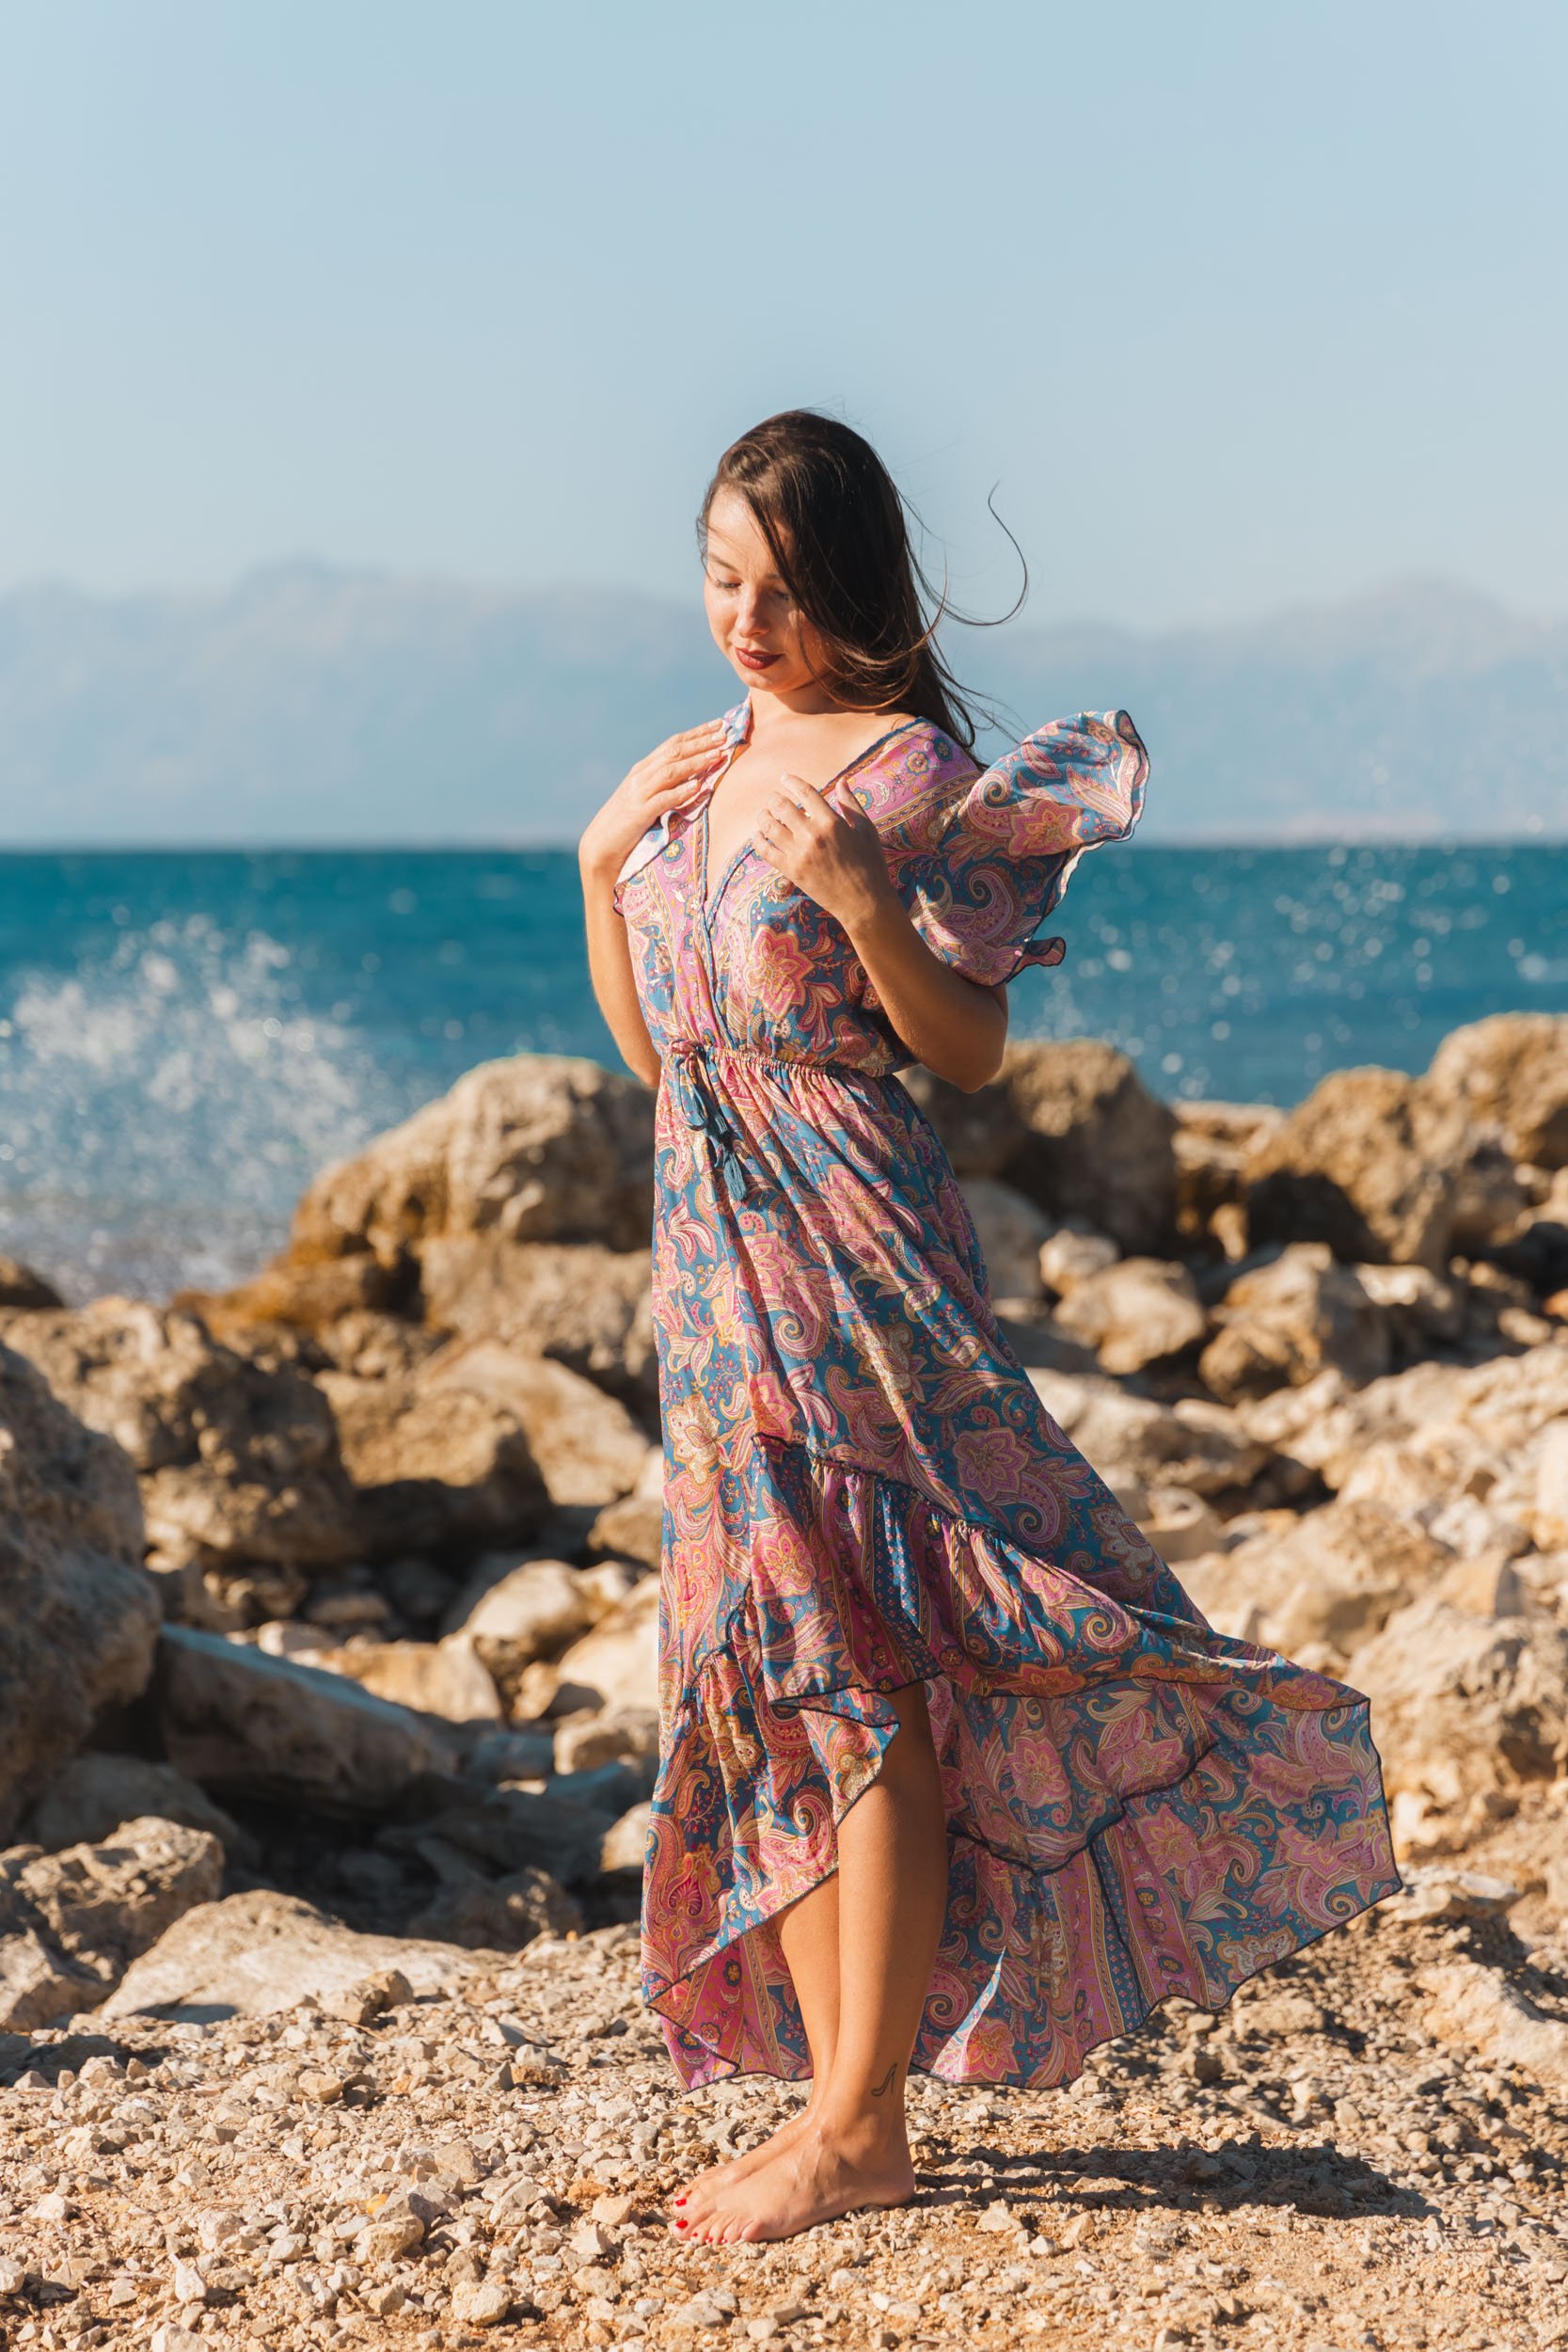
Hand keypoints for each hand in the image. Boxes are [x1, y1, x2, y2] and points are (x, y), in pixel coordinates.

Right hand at [578, 721, 728, 881]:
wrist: (600, 845)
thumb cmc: (627, 824)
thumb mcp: (646, 798)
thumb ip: (665, 785)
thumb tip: (695, 778)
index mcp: (643, 769)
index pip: (673, 744)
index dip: (697, 733)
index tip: (719, 724)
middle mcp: (641, 776)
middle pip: (675, 752)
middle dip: (702, 741)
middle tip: (725, 733)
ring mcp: (639, 793)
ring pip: (671, 770)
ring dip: (696, 762)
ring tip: (718, 755)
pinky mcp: (639, 813)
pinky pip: (663, 799)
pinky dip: (681, 792)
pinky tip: (698, 788)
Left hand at [752, 773, 897, 931]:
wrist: (864, 902)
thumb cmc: (870, 864)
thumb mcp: (866, 830)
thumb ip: (850, 803)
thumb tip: (842, 780)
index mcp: (831, 822)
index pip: (805, 793)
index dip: (791, 782)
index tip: (784, 778)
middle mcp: (812, 835)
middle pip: (782, 807)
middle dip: (773, 798)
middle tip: (772, 797)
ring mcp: (799, 854)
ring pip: (770, 827)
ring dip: (763, 816)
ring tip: (763, 813)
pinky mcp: (791, 871)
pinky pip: (766, 851)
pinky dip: (757, 840)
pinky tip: (756, 835)